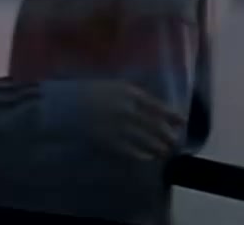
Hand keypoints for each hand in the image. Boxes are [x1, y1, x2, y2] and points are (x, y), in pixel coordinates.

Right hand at [70, 80, 185, 160]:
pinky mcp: (109, 141)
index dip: (171, 114)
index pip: (156, 105)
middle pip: (154, 125)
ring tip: (164, 152)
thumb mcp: (111, 86)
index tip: (182, 121)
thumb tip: (149, 105)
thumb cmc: (85, 92)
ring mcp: (118, 126)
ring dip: (157, 147)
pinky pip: (130, 151)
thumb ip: (130, 94)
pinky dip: (141, 155)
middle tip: (175, 141)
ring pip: (146, 140)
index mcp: (127, 92)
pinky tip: (147, 158)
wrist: (61, 106)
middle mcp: (127, 109)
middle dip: (167, 134)